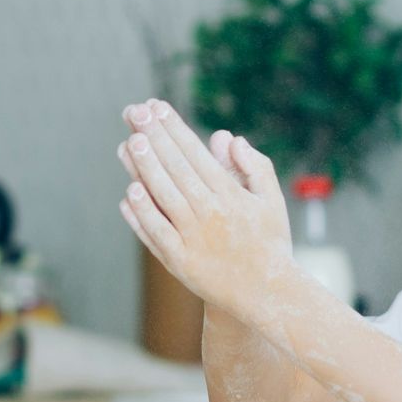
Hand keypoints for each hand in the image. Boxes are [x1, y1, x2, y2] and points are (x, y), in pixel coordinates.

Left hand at [116, 99, 295, 317]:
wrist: (268, 295)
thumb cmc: (270, 243)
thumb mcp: (271, 201)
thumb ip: (255, 166)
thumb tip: (228, 137)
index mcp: (232, 195)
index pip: (196, 153)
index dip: (175, 128)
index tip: (157, 107)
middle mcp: (211, 213)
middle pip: (176, 168)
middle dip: (154, 137)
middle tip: (134, 112)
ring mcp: (194, 238)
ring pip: (163, 196)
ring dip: (144, 168)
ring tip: (129, 142)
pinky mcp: (180, 262)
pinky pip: (156, 233)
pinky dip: (141, 213)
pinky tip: (129, 192)